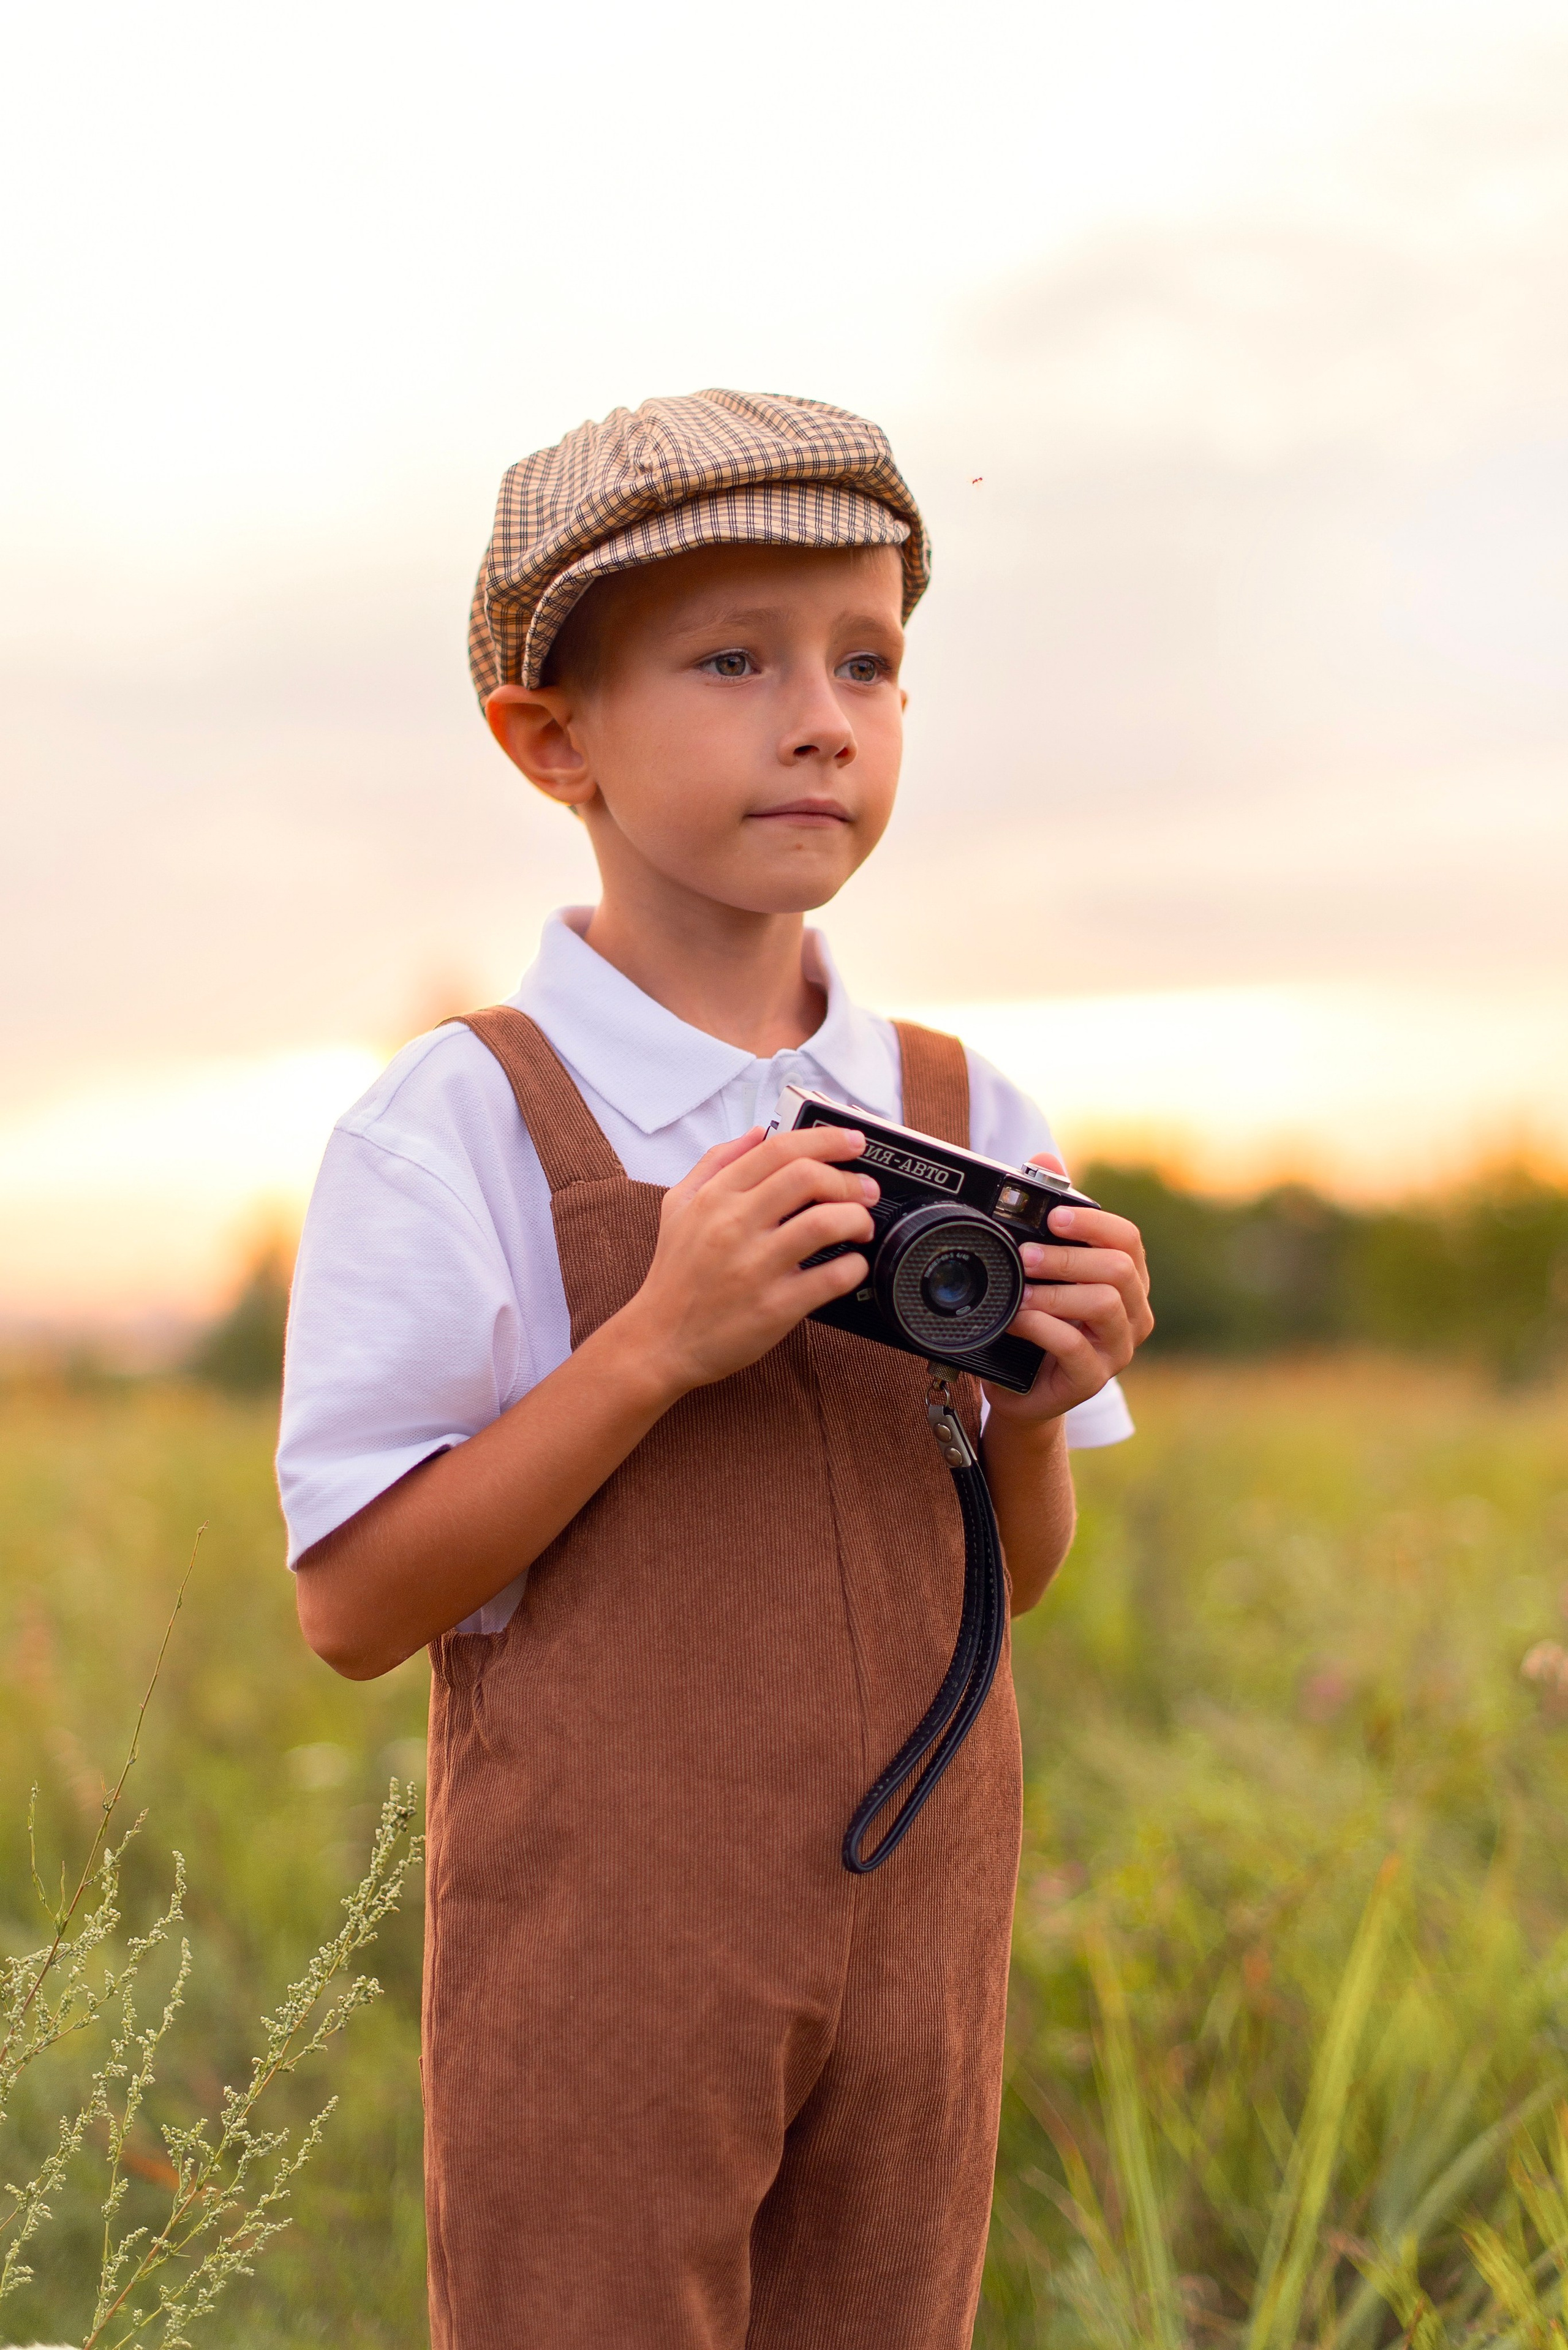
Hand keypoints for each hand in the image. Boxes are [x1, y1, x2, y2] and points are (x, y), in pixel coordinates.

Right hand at [612, 1124, 879, 1397]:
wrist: (658, 1341)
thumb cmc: (675, 1275)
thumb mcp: (678, 1206)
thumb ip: (715, 1163)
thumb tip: (757, 1134)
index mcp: (715, 1197)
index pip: (779, 1149)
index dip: (826, 1140)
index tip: (853, 1142)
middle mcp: (734, 1226)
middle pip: (807, 1177)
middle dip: (849, 1179)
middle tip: (865, 1190)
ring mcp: (755, 1267)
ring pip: (824, 1223)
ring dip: (857, 1219)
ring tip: (862, 1227)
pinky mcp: (774, 1308)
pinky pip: (830, 1278)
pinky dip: (853, 1267)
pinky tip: (852, 1265)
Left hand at [982, 1156, 1153, 1426]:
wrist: (1020, 1388)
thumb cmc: (1036, 1322)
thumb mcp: (1040, 1268)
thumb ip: (1048, 1215)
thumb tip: (1045, 1157)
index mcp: (1126, 1278)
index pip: (1127, 1238)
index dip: (1092, 1223)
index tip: (1052, 1217)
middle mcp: (1132, 1311)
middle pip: (1120, 1269)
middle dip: (1067, 1258)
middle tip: (1024, 1257)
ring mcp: (1118, 1347)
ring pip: (1104, 1304)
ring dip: (1055, 1293)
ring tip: (1019, 1293)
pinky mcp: (1095, 1378)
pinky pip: (1076, 1346)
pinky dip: (1042, 1327)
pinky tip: (1018, 1321)